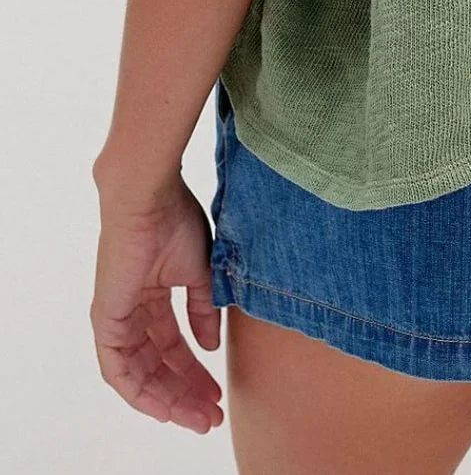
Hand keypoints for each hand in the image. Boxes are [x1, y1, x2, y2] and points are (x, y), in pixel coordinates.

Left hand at [91, 174, 223, 433]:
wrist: (150, 199)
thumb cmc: (175, 222)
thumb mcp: (200, 272)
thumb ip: (203, 310)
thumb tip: (211, 346)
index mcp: (153, 295)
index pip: (173, 345)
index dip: (196, 371)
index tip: (218, 392)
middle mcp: (133, 312)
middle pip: (159, 365)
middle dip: (186, 392)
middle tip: (211, 415)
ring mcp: (117, 319)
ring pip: (140, 374)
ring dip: (168, 399)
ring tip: (197, 417)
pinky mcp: (106, 321)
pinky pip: (119, 371)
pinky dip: (141, 392)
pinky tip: (165, 407)